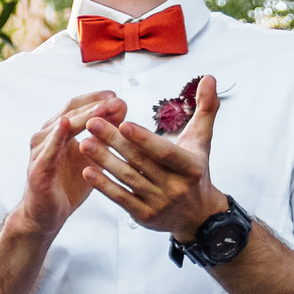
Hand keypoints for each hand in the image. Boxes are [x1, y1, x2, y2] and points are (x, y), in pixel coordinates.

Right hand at [10, 90, 126, 239]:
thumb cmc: (69, 184)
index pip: (77, 107)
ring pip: (60, 128)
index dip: (96, 99)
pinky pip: (47, 151)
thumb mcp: (93, 156)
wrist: (48, 214)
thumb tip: (122, 108)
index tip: (117, 96)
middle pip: (69, 112)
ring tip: (101, 109)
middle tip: (115, 100)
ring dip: (81, 117)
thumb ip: (105, 134)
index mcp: (59, 132)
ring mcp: (40, 151)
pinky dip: (55, 137)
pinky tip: (64, 125)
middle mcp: (46, 137)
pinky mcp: (37, 169)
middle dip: (93, 104)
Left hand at [79, 75, 225, 239]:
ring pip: (127, 178)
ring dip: (104, 161)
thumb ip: (206, 108)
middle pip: (140, 161)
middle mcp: (175, 186)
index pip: (164, 152)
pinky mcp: (143, 215)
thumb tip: (209, 77)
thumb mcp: (202, 140)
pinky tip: (87, 170)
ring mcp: (159, 202)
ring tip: (83, 142)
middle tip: (91, 123)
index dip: (143, 138)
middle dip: (114, 142)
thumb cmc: (196, 169)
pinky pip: (120, 198)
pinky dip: (103, 185)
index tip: (122, 122)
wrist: (198, 215)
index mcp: (190, 166)